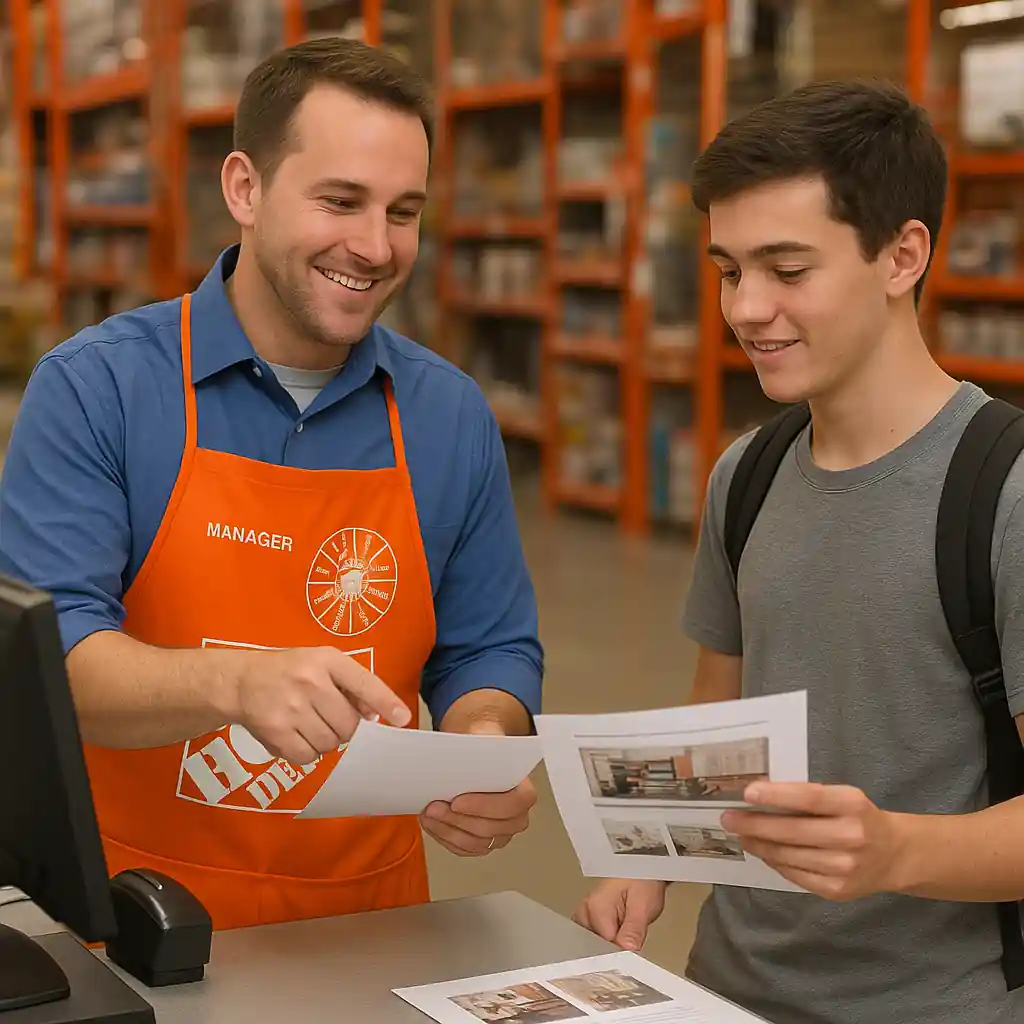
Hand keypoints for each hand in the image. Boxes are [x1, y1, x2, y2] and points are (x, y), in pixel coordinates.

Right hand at [225, 646, 410, 764]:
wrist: (240, 681)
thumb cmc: (289, 671)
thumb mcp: (322, 664)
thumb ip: (351, 685)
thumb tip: (376, 715)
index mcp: (326, 660)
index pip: (364, 682)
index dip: (385, 702)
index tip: (403, 719)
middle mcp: (310, 681)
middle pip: (349, 724)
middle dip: (345, 728)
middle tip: (329, 718)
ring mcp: (291, 708)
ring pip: (330, 743)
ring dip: (326, 741)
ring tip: (310, 725)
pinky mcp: (275, 731)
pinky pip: (308, 757)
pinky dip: (307, 753)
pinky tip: (297, 736)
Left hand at [420, 719, 536, 855]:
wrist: (478, 757)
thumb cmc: (484, 749)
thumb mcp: (485, 740)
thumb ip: (479, 747)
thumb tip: (458, 759)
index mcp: (525, 792)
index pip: (512, 805)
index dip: (484, 806)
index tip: (456, 801)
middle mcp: (517, 818)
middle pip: (489, 829)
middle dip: (457, 819)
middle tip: (433, 807)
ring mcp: (500, 834)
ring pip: (474, 842)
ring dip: (447, 829)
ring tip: (428, 814)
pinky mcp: (482, 843)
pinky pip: (463, 848)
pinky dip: (444, 836)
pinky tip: (431, 823)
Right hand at [573, 879, 666, 950]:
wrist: (642, 867)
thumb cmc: (643, 880)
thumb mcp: (643, 905)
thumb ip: (633, 930)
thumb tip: (627, 950)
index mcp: (595, 908)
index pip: (604, 948)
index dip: (621, 953)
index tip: (632, 950)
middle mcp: (585, 911)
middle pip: (597, 948)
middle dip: (615, 950)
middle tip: (631, 934)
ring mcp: (585, 914)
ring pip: (596, 945)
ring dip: (612, 945)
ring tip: (626, 928)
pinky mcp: (589, 917)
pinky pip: (596, 938)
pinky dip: (608, 940)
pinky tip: (619, 930)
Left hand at [722, 782, 909, 900]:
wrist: (894, 855)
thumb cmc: (859, 817)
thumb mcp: (843, 797)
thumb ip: (808, 796)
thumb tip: (758, 795)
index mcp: (851, 805)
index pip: (809, 798)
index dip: (776, 796)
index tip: (747, 793)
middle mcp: (850, 837)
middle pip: (792, 832)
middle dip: (754, 824)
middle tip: (728, 818)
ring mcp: (844, 868)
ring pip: (788, 856)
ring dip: (759, 844)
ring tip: (741, 834)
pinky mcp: (836, 890)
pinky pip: (794, 874)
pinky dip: (774, 861)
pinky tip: (763, 851)